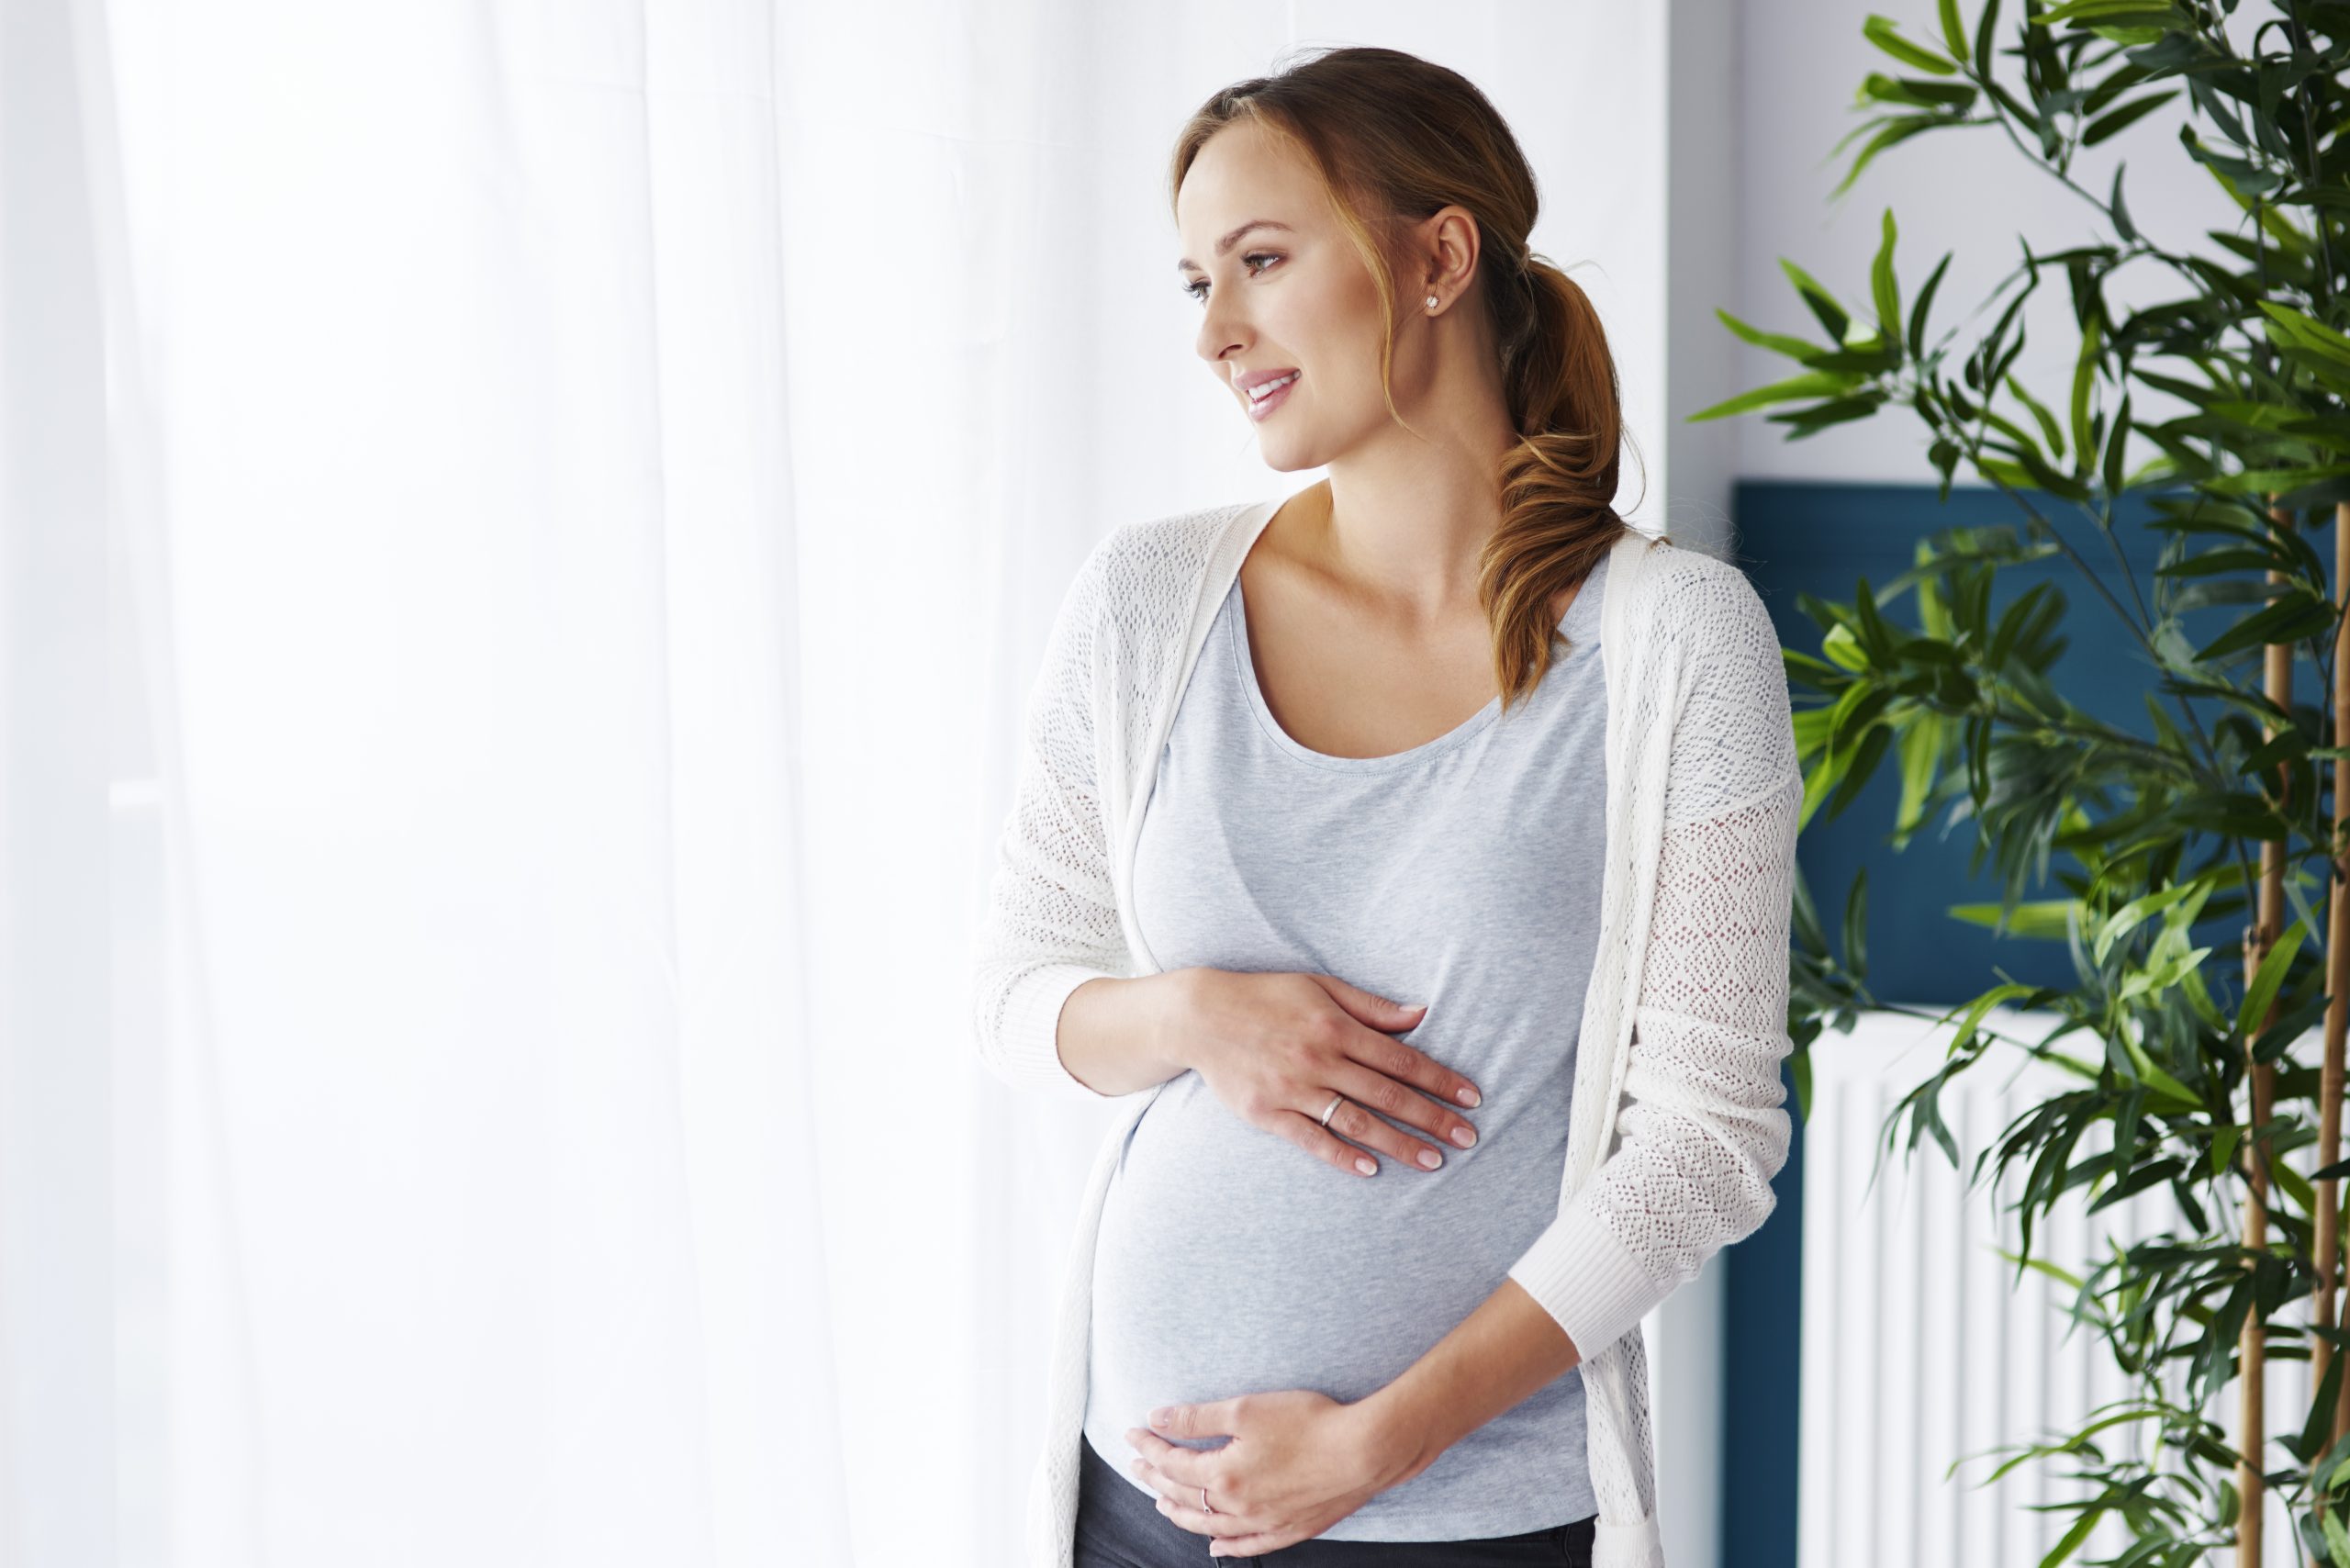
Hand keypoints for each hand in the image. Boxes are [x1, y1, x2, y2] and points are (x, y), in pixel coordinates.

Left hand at [1121, 1389, 1413, 1555]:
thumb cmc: (1309, 1424)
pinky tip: (1215, 1545)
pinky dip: (1226, 1547)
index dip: (1149, 1446)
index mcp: (1223, 1475)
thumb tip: (1158, 1419)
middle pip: (1184, 1495)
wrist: (1363, 1452)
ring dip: (1180, 1514)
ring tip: (1162, 1504)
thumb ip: (1197, 1418)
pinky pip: (1248, 1547)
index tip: (1134, 1432)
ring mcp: (1263, 1523)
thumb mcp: (1245, 1410)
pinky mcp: (1288, 1530)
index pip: (1172, 1463)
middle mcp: (1237, 1506)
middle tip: (1140, 1464)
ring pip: (1209, 1525)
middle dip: (1156, 1478)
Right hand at [1173, 969, 1483, 1178]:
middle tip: (1468, 1138)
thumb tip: (1421, 1016)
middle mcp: (1318, 1058)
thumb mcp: (1320, 986)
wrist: (1200, 1015)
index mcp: (1335, 1025)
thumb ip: (1371, 1007)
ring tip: (1433, 1162)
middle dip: (1432, 1118)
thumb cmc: (1266, 997)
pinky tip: (1370, 1170)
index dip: (1440, 1079)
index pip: (1400, 1059)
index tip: (1470, 1097)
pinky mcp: (1266, 1112)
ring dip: (1397, 1143)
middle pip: (1387, 1095)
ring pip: (1355, 1122)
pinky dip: (1341, 1156)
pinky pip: (1311, 1139)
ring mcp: (1292, 1088)